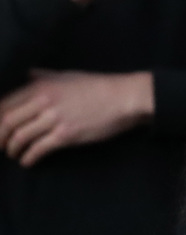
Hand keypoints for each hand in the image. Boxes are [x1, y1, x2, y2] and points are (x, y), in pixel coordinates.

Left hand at [0, 70, 153, 165]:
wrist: (125, 98)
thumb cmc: (98, 86)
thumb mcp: (68, 75)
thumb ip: (44, 75)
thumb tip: (27, 73)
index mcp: (41, 85)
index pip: (4, 104)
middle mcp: (44, 101)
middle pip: (6, 122)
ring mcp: (54, 118)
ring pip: (19, 137)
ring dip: (12, 149)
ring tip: (13, 154)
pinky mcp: (66, 135)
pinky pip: (38, 149)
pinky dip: (28, 158)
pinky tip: (27, 161)